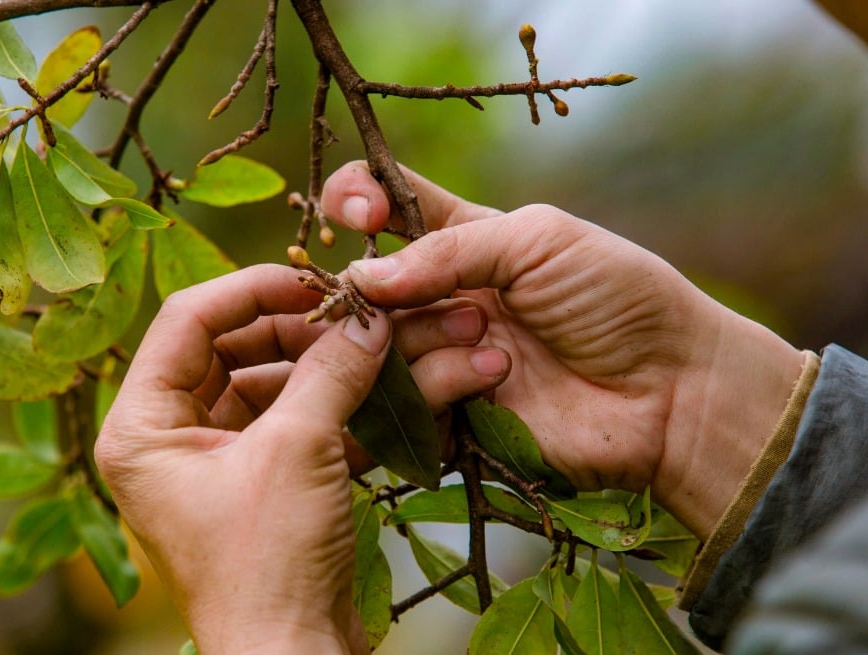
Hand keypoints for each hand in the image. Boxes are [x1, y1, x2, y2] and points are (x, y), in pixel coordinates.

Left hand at [95, 264, 507, 652]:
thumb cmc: (269, 565)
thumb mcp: (298, 451)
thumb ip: (331, 370)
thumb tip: (368, 316)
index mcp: (143, 428)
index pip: (188, 320)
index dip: (252, 288)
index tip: (314, 277)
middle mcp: (170, 441)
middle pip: (233, 349)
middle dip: (300, 330)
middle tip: (357, 313)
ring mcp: (217, 465)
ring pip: (272, 385)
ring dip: (329, 368)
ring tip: (383, 347)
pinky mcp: (262, 486)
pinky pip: (296, 424)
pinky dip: (338, 407)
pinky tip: (386, 389)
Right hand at [321, 162, 804, 538]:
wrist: (672, 390)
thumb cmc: (618, 298)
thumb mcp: (538, 239)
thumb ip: (447, 247)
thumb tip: (361, 276)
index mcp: (465, 242)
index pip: (386, 206)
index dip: (356, 200)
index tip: (360, 213)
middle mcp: (444, 300)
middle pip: (369, 289)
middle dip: (397, 294)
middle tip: (468, 308)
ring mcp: (444, 359)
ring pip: (377, 348)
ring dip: (430, 341)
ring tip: (495, 348)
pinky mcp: (450, 418)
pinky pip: (403, 404)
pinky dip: (439, 387)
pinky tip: (496, 381)